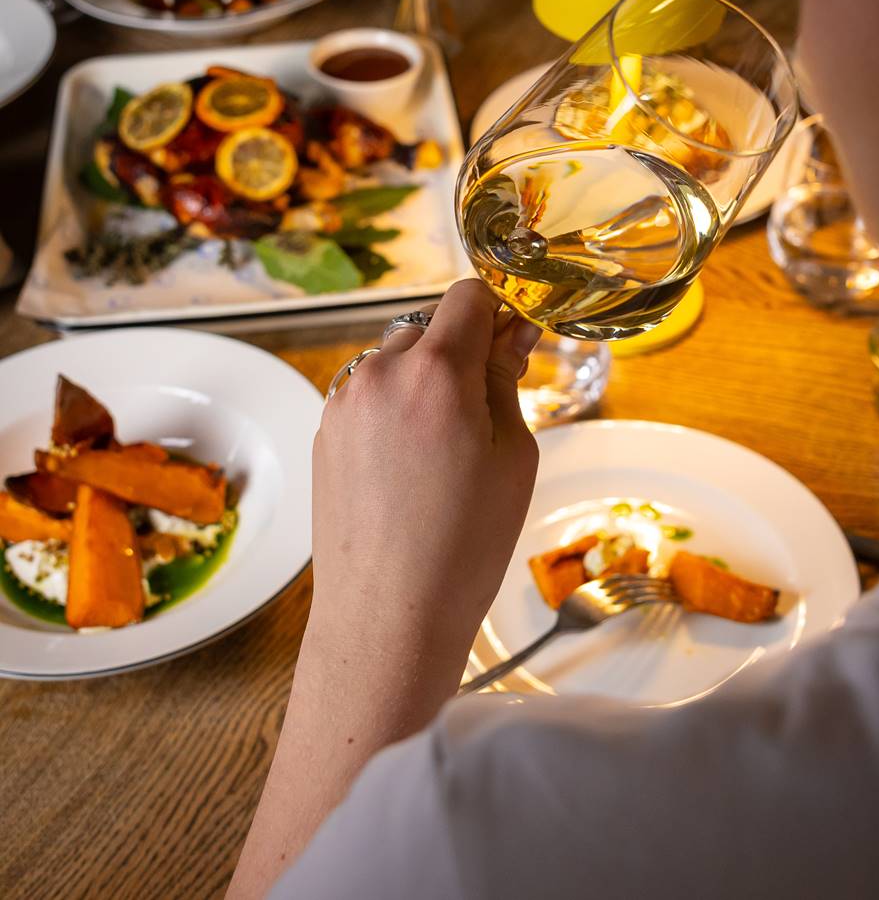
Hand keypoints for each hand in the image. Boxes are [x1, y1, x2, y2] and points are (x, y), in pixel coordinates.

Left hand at [228, 283, 539, 897]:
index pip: (469, 296)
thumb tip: (508, 335)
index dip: (499, 312)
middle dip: (462, 349)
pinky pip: (369, 394)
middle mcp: (379, 372)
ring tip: (447, 446)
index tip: (516, 342)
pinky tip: (412, 465)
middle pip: (431, 325)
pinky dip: (396, 407)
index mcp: (434, 372)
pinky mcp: (324, 432)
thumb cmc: (465, 546)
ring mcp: (344, 402)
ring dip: (425, 377)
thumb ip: (506, 381)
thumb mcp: (514, 457)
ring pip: (396, 358)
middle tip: (490, 403)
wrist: (386, 618)